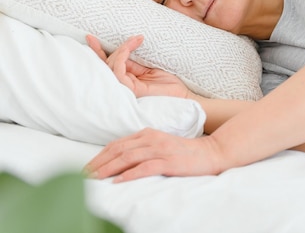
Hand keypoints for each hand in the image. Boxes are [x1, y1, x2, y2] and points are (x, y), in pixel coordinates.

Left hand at [85, 128, 222, 181]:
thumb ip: (143, 149)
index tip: (86, 167)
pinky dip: (129, 174)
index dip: (99, 156)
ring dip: (108, 169)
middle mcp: (151, 139)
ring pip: (127, 157)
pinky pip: (145, 167)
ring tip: (93, 178)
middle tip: (82, 175)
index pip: (117, 144)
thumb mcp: (160, 145)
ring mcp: (160, 149)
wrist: (211, 152)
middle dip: (98, 163)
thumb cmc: (185, 152)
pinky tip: (118, 181)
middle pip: (118, 150)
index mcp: (147, 133)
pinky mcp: (169, 161)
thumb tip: (120, 162)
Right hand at [86, 34, 188, 98]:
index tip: (91, 37)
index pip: (108, 65)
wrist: (184, 95)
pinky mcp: (131, 90)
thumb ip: (134, 62)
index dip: (98, 52)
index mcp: (127, 80)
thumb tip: (122, 49)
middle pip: (107, 64)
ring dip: (122, 50)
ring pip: (111, 66)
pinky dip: (121, 58)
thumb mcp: (150, 68)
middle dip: (118, 47)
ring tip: (136, 41)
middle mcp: (123, 85)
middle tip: (136, 38)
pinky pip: (118, 72)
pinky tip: (128, 49)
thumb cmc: (170, 84)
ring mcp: (126, 89)